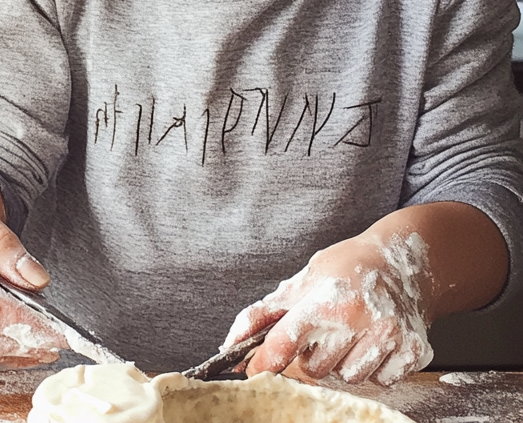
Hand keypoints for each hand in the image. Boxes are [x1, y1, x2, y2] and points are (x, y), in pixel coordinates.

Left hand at [225, 232, 433, 385]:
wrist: (403, 260)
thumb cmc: (346, 268)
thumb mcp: (301, 281)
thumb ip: (263, 314)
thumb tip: (231, 344)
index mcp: (325, 299)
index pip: (285, 342)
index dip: (263, 361)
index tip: (253, 372)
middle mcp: (357, 319)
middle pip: (315, 368)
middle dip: (313, 354)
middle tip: (325, 329)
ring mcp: (388, 336)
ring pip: (348, 378)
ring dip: (343, 363)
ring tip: (350, 332)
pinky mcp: (412, 350)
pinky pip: (381, 382)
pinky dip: (372, 367)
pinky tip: (373, 340)